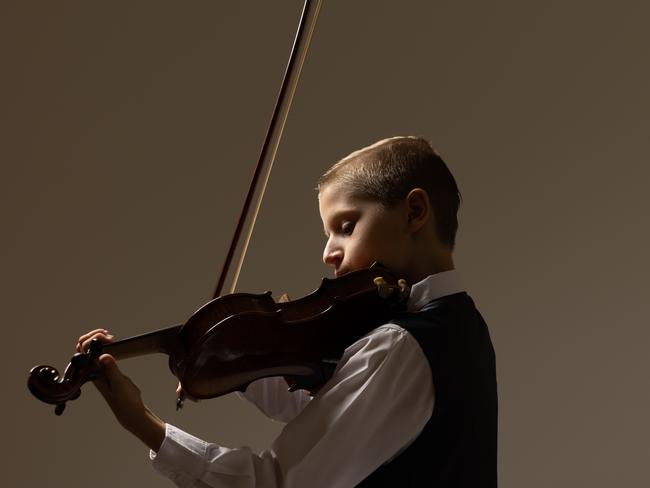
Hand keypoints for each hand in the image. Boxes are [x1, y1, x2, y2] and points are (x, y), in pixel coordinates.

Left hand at [76, 329, 165, 450]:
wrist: (129, 409)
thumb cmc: (124, 399)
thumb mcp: (119, 384)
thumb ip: (111, 370)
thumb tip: (104, 355)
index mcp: (91, 371)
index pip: (84, 349)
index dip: (94, 339)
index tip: (110, 339)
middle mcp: (91, 369)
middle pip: (82, 346)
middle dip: (93, 335)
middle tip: (108, 335)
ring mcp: (97, 369)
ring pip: (89, 348)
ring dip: (96, 338)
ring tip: (109, 337)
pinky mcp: (104, 369)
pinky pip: (97, 352)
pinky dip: (102, 344)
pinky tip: (112, 343)